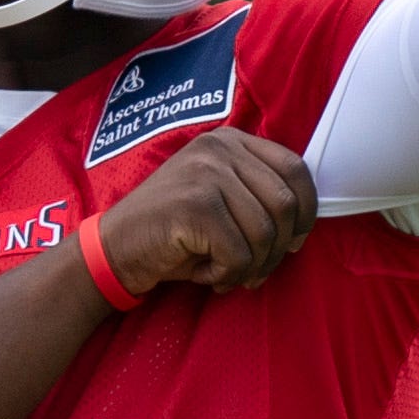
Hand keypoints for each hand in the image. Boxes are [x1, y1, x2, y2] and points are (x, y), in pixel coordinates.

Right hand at [93, 128, 317, 301]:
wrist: (112, 250)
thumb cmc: (170, 234)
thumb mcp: (216, 199)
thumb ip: (253, 195)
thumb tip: (301, 227)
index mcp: (230, 141)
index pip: (295, 168)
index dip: (307, 210)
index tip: (293, 241)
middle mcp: (219, 149)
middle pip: (285, 203)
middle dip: (278, 249)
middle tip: (256, 273)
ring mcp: (206, 174)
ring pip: (265, 232)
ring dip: (252, 267)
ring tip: (227, 277)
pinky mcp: (195, 206)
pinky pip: (239, 254)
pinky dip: (228, 276)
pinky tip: (206, 277)